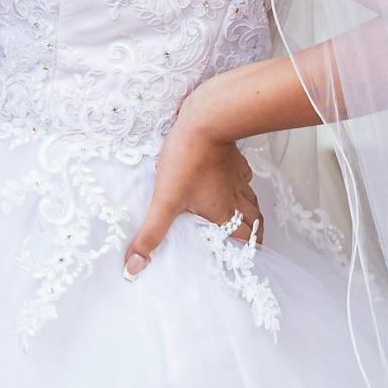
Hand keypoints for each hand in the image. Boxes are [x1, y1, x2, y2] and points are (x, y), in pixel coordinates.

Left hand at [123, 98, 261, 278]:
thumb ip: (150, 234)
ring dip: (249, 208)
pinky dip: (240, 180)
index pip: (245, 237)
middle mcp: (235, 196)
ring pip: (250, 196)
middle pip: (254, 219)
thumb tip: (133, 267)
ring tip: (244, 214)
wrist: (206, 120)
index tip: (248, 256)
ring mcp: (236, 174)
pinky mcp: (233, 155)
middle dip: (254, 232)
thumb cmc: (187, 161)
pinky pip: (242, 172)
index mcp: (224, 212)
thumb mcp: (164, 201)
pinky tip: (232, 178)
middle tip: (252, 239)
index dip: (249, 248)